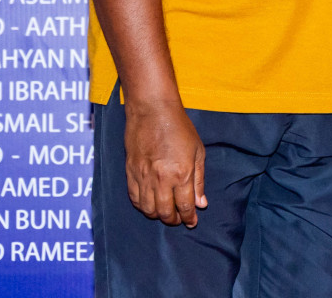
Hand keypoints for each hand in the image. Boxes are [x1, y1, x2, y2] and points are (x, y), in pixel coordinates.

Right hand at [123, 101, 207, 227]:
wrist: (152, 110)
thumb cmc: (179, 127)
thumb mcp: (197, 152)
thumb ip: (199, 180)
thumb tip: (201, 204)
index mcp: (181, 174)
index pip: (184, 207)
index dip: (189, 218)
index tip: (191, 222)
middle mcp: (161, 179)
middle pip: (165, 213)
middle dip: (174, 220)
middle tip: (179, 219)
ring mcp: (143, 177)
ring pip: (148, 209)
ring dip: (158, 215)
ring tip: (165, 212)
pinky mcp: (130, 172)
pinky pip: (135, 198)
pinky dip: (143, 206)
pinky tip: (150, 204)